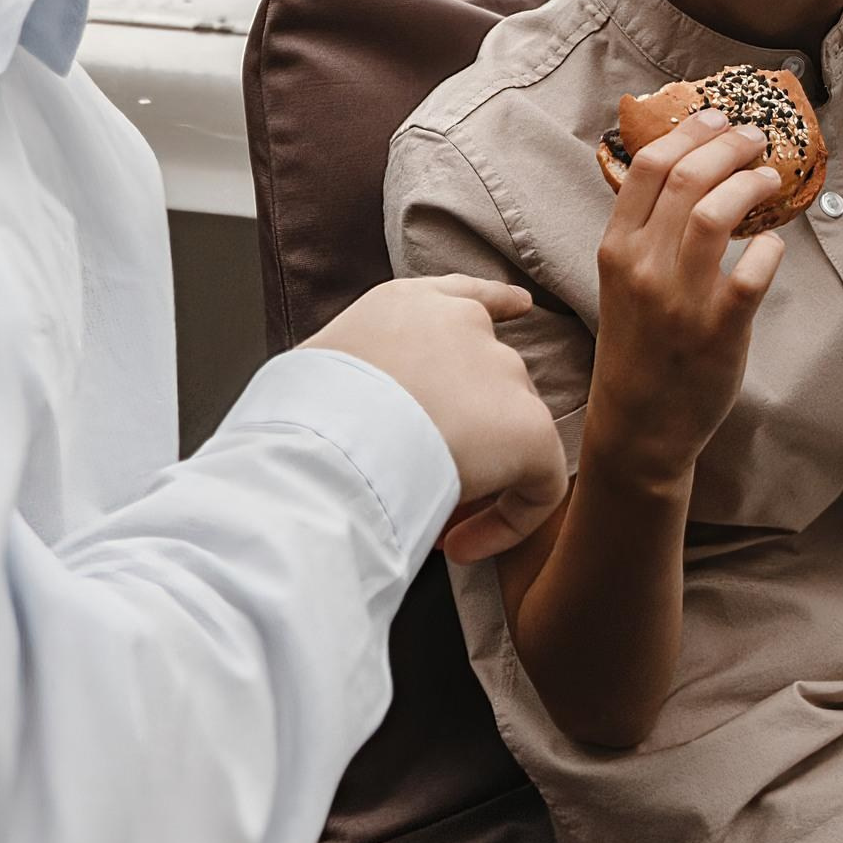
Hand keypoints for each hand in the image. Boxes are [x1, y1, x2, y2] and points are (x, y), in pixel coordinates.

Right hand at [300, 275, 566, 561]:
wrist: (333, 442)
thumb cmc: (303, 415)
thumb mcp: (318, 370)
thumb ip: (353, 375)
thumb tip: (352, 416)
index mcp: (411, 304)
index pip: (466, 294)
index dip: (496, 303)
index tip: (519, 306)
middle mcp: (465, 324)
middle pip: (491, 379)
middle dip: (468, 430)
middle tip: (426, 480)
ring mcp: (503, 373)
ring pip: (511, 432)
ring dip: (483, 476)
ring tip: (434, 525)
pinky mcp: (529, 430)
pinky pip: (538, 484)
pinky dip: (509, 521)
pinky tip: (462, 548)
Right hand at [587, 111, 788, 486]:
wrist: (639, 425)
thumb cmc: (636, 347)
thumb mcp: (620, 282)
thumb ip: (643, 232)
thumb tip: (688, 172)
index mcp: (616, 250)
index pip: (648, 168)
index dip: (688, 133)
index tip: (716, 118)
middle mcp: (644, 268)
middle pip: (688, 178)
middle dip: (728, 146)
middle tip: (754, 138)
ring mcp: (681, 300)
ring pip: (718, 214)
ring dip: (750, 183)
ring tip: (769, 176)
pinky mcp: (719, 331)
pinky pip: (753, 272)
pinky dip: (772, 248)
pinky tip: (776, 242)